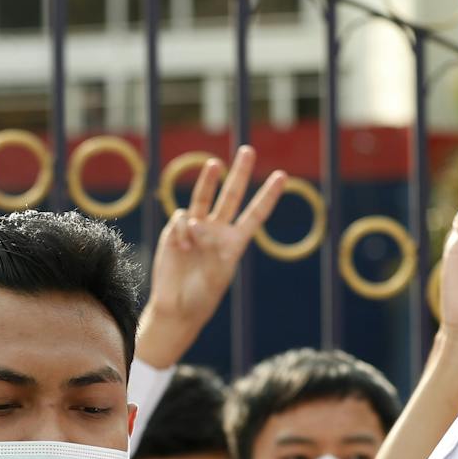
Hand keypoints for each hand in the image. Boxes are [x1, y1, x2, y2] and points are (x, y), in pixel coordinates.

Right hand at [137, 146, 285, 368]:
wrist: (176, 308)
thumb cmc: (201, 298)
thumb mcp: (215, 275)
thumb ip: (210, 247)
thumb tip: (196, 223)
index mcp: (234, 243)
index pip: (255, 214)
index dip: (268, 196)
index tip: (282, 177)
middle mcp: (217, 231)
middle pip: (231, 196)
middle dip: (240, 174)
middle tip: (248, 150)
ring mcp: (196, 229)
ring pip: (205, 197)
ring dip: (209, 180)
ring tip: (215, 164)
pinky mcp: (175, 231)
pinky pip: (181, 218)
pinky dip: (181, 229)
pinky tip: (181, 246)